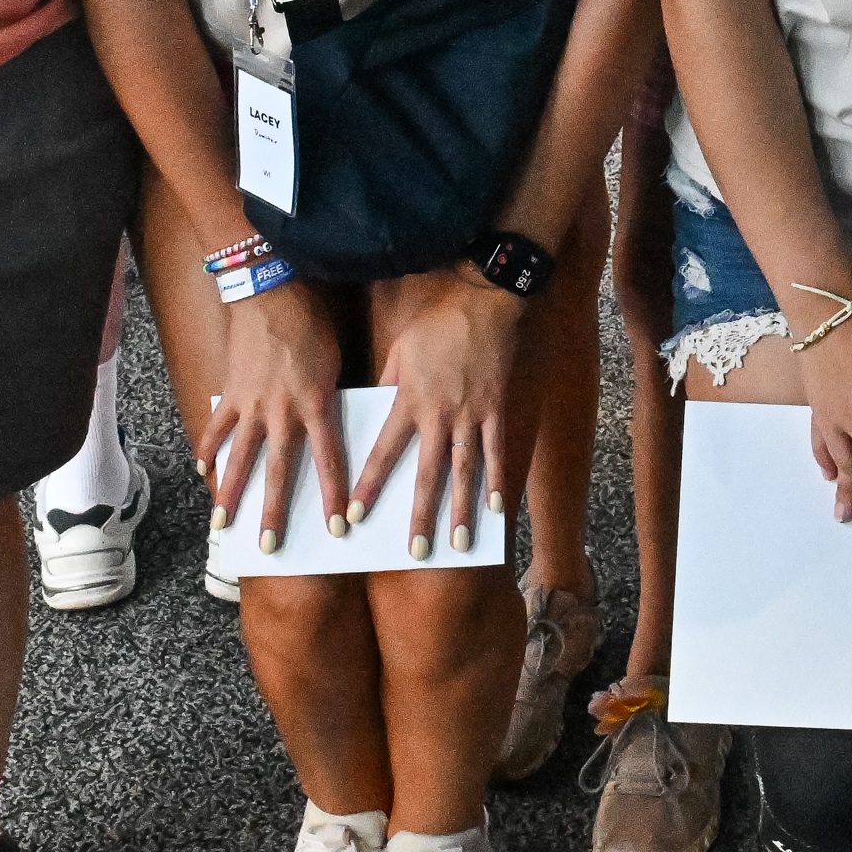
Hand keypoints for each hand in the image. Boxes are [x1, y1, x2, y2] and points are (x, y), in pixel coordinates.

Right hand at [207, 282, 349, 553]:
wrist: (272, 289)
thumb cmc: (313, 323)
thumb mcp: (335, 364)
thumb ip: (331, 401)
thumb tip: (331, 432)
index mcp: (316, 403)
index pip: (329, 459)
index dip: (334, 494)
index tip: (340, 526)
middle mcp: (282, 411)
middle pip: (279, 471)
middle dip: (274, 511)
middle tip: (270, 546)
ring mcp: (251, 404)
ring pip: (240, 458)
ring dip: (231, 494)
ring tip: (222, 525)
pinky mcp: (230, 392)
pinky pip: (217, 427)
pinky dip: (209, 448)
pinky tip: (203, 471)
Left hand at [358, 267, 523, 558]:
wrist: (485, 299)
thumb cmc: (437, 323)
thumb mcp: (399, 349)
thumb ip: (386, 384)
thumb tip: (373, 410)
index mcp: (408, 400)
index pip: (382, 452)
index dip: (367, 486)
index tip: (354, 516)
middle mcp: (438, 414)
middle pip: (426, 474)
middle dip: (419, 515)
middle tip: (415, 551)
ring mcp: (471, 414)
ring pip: (463, 471)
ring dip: (461, 510)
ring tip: (458, 543)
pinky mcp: (498, 409)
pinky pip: (497, 452)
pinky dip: (497, 482)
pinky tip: (495, 509)